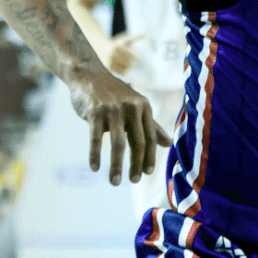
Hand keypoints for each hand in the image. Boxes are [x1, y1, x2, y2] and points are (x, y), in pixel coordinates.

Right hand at [69, 67, 170, 184]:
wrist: (88, 76)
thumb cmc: (114, 95)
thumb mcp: (136, 107)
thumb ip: (151, 125)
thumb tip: (168, 144)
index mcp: (144, 107)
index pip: (151, 137)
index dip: (150, 156)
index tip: (146, 173)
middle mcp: (131, 107)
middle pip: (138, 142)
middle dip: (136, 164)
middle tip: (133, 181)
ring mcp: (113, 108)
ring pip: (118, 143)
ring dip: (116, 165)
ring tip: (115, 182)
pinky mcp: (95, 110)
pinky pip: (95, 137)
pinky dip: (95, 155)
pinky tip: (95, 168)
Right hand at [105, 32, 142, 74]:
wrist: (101, 47)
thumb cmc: (117, 43)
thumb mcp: (125, 39)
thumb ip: (135, 37)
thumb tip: (144, 35)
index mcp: (118, 46)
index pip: (132, 56)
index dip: (136, 57)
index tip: (137, 57)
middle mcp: (113, 54)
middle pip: (129, 62)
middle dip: (132, 62)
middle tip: (132, 61)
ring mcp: (110, 61)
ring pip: (126, 68)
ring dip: (128, 66)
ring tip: (126, 63)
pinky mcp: (109, 67)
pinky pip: (121, 72)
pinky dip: (124, 70)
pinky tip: (122, 66)